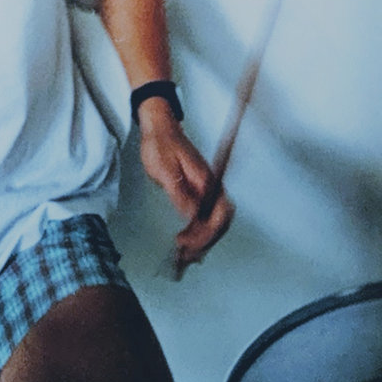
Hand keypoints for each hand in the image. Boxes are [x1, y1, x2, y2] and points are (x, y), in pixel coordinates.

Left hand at [136, 102, 233, 272]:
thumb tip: (191, 215)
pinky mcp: (199, 190)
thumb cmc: (161, 143)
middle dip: (206, 242)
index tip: (188, 243)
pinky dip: (198, 231)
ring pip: (214, 221)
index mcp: (205, 181)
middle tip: (187, 256)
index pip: (217, 215)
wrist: (160, 126)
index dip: (205, 234)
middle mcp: (211, 186)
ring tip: (186, 255)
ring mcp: (206, 188)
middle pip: (220, 222)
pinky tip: (188, 240)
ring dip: (203, 240)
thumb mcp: (164, 169)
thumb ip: (179, 192)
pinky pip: (205, 214)